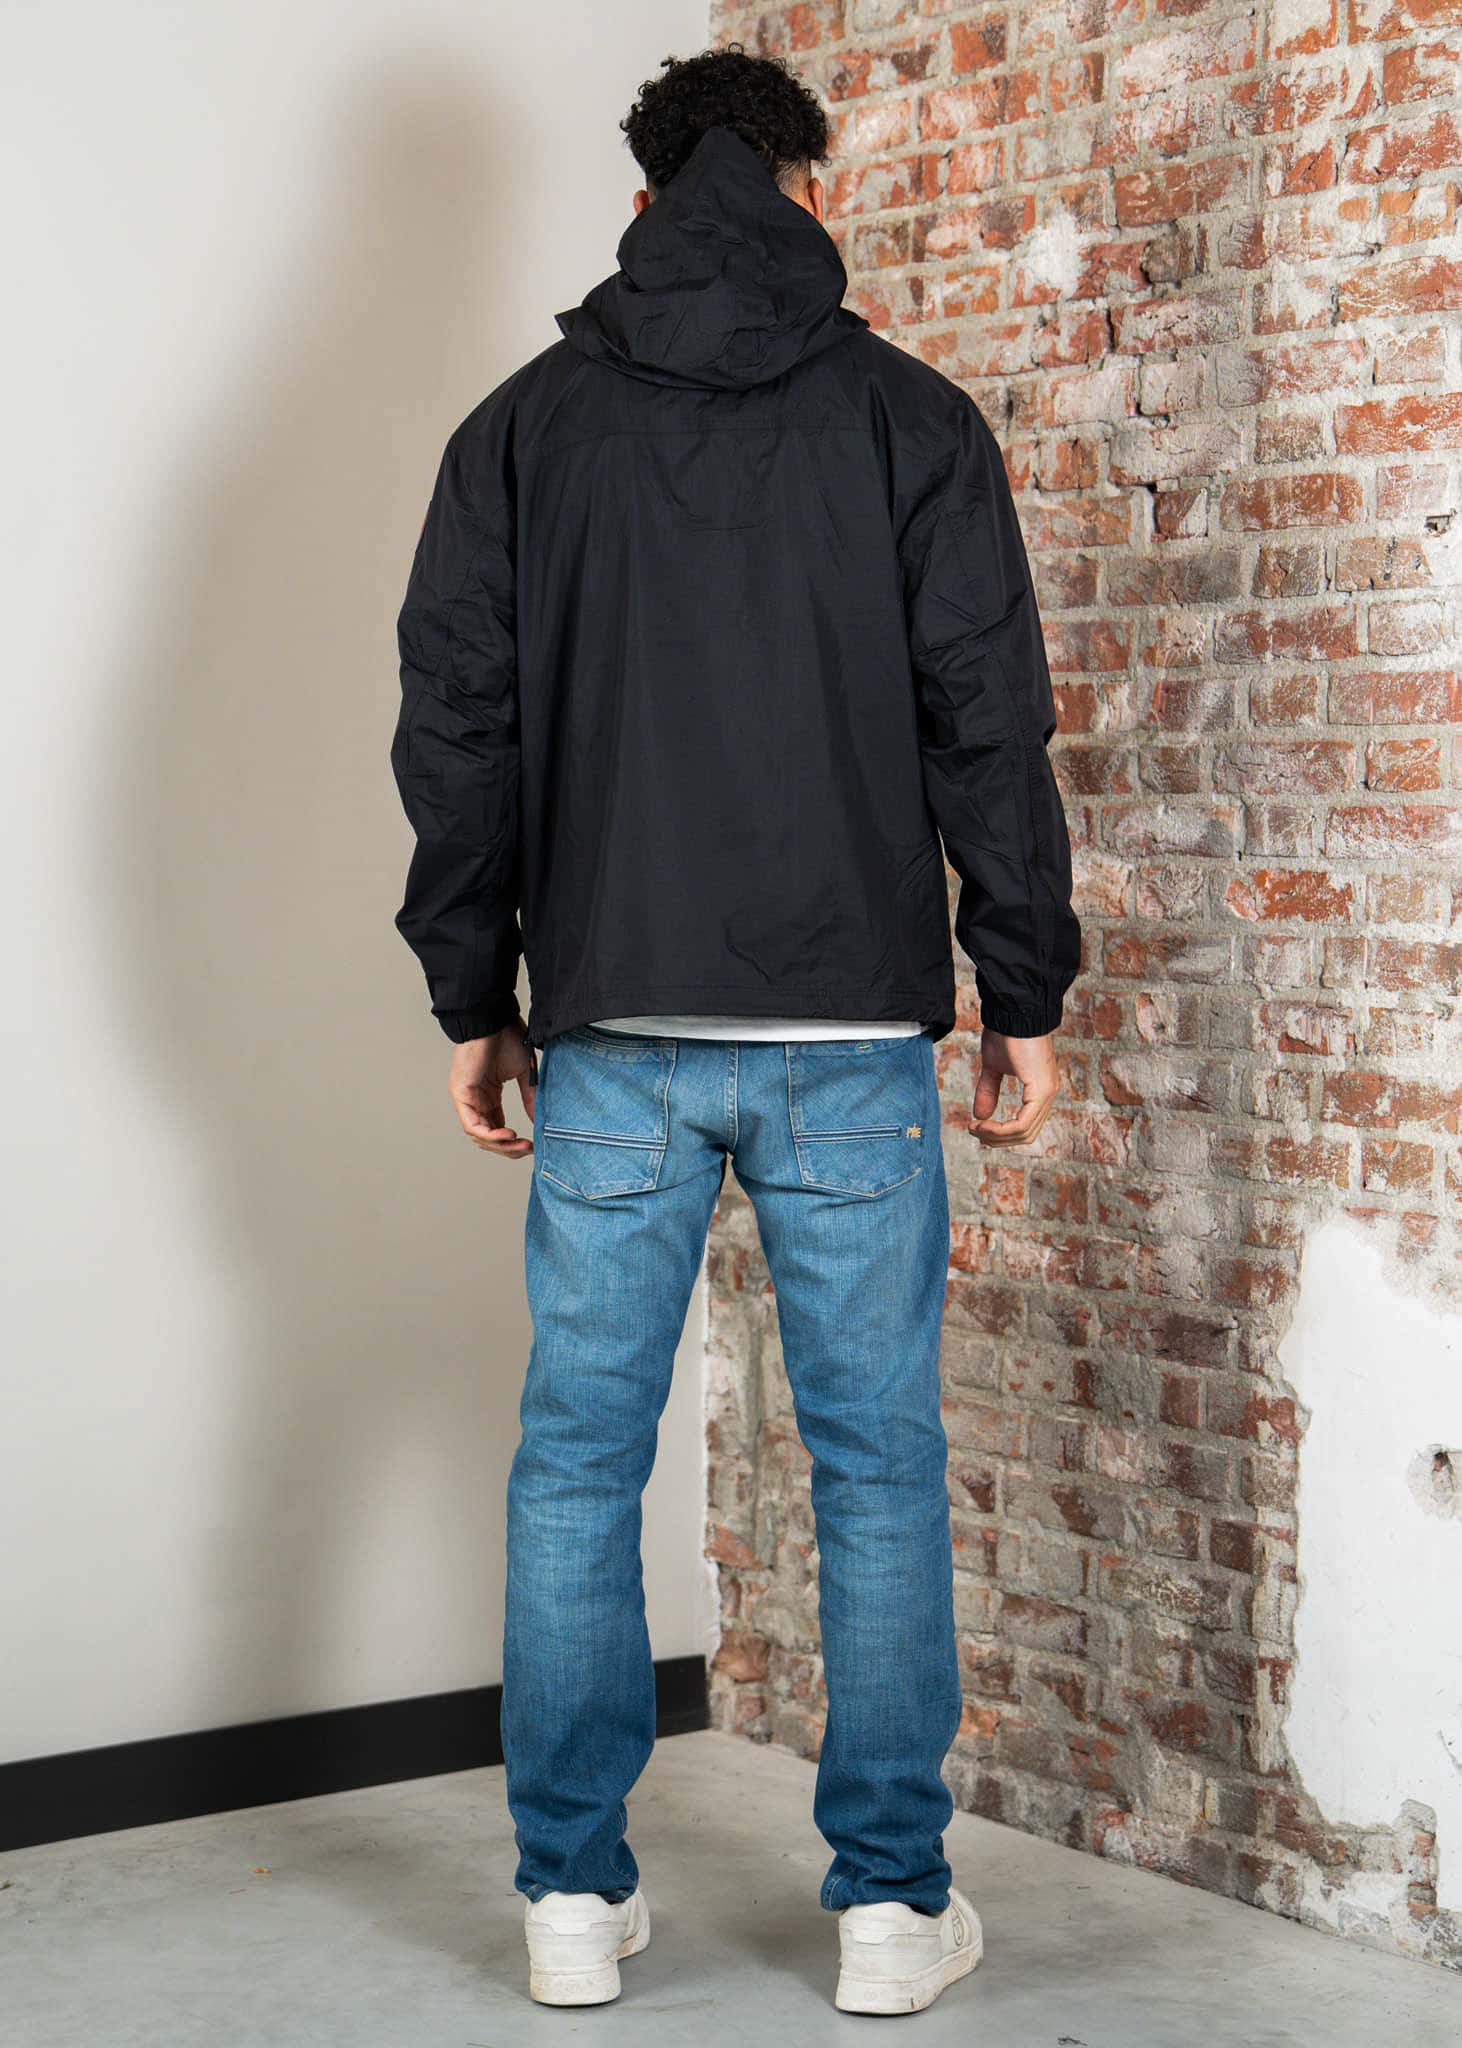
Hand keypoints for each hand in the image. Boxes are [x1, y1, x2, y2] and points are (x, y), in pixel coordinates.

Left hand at [448, 1025, 535, 1158]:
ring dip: (501, 1145)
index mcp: (488, 1095)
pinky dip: (490, 1134)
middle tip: (527, 1150)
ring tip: (520, 1145)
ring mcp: (466, 1098)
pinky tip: (507, 1135)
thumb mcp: (524, 1073)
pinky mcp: (461, 1094)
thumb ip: (530, 1097)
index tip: (532, 1145)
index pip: (497, 1128)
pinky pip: (472, 1125)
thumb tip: (539, 1121)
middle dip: (508, 1148)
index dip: (513, 1142)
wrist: (493, 1018)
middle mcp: (475, 1099)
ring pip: (479, 1135)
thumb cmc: (506, 1037)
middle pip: (488, 1136)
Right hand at [970, 1028, 1059, 1146]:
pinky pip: (1022, 1124)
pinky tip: (984, 1125)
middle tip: (975, 1132)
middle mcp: (1048, 1095)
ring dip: (996, 1136)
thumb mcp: (993, 1067)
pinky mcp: (1041, 1090)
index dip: (1001, 1133)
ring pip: (1024, 1133)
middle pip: (1026, 1135)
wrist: (1014, 1012)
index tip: (977, 1127)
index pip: (1025, 1126)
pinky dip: (1001, 1130)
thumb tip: (980, 1115)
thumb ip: (989, 1091)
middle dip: (997, 1139)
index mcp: (1040, 1090)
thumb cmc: (1006, 1032)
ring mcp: (1047, 1093)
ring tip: (976, 1129)